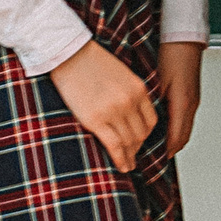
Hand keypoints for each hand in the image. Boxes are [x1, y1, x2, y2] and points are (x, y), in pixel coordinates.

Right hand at [53, 38, 158, 173]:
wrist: (70, 54)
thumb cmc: (91, 61)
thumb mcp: (121, 74)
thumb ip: (130, 92)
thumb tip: (131, 113)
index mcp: (138, 89)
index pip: (151, 120)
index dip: (146, 134)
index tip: (140, 141)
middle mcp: (130, 102)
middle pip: (141, 134)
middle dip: (137, 147)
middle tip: (133, 155)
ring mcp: (114, 112)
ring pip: (129, 142)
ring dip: (130, 156)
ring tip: (128, 165)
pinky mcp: (96, 120)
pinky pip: (114, 145)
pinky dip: (120, 159)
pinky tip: (122, 166)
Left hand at [158, 39, 204, 154]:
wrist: (184, 38)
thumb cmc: (171, 54)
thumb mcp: (157, 81)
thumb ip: (151, 104)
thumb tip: (141, 123)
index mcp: (183, 103)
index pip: (175, 138)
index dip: (164, 152)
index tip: (151, 160)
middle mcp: (191, 104)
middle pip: (182, 138)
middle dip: (169, 150)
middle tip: (152, 158)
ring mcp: (193, 100)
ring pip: (184, 130)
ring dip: (172, 140)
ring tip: (156, 146)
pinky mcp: (191, 95)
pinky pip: (184, 119)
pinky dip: (174, 128)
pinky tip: (162, 127)